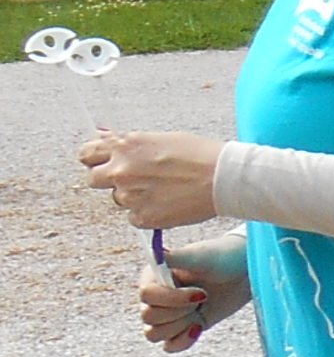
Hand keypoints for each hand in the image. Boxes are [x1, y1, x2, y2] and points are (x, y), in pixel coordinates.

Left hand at [80, 129, 222, 229]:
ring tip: (163, 190)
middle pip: (94, 180)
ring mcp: (129, 195)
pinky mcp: (142, 217)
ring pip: (118, 200)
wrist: (224, 178)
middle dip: (110, 179)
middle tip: (134, 179)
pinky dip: (147, 213)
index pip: (86, 154)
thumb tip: (105, 138)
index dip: (96, 159)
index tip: (104, 162)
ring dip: (134, 197)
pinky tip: (167, 203)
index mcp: (124, 146)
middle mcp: (121, 170)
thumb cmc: (199, 155)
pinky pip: (134, 218)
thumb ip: (129, 143)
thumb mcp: (160, 139)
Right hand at [138, 254, 241, 351]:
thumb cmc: (224, 258)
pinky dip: (182, 342)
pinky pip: (168, 346)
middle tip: (203, 298)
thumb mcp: (203, 256)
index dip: (172, 299)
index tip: (201, 293)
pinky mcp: (182, 326)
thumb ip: (178, 257)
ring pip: (154, 334)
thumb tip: (157, 251)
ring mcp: (168, 313)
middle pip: (148, 317)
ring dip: (180, 326)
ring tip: (200, 312)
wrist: (245, 272)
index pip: (146, 295)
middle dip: (180, 312)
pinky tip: (198, 327)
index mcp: (154, 275)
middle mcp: (156, 295)